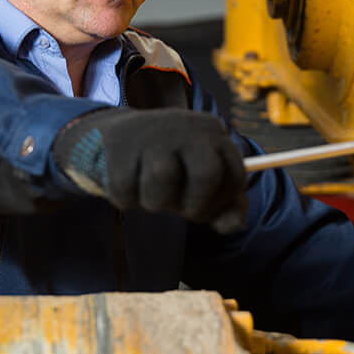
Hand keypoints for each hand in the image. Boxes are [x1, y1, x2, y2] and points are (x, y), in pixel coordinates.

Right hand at [53, 108, 247, 232]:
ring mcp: (150, 134)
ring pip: (163, 180)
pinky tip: (129, 184)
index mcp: (212, 132)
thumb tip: (234, 226)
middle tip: (181, 210)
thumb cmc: (172, 164)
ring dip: (156, 203)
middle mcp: (185, 127)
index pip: (235, 176)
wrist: (118, 138)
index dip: (221, 203)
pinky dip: (127, 199)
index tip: (205, 207)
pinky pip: (126, 191)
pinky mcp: (118, 146)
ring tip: (151, 193)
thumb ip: (227, 206)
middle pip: (206, 175)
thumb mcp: (204, 180)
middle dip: (195, 206)